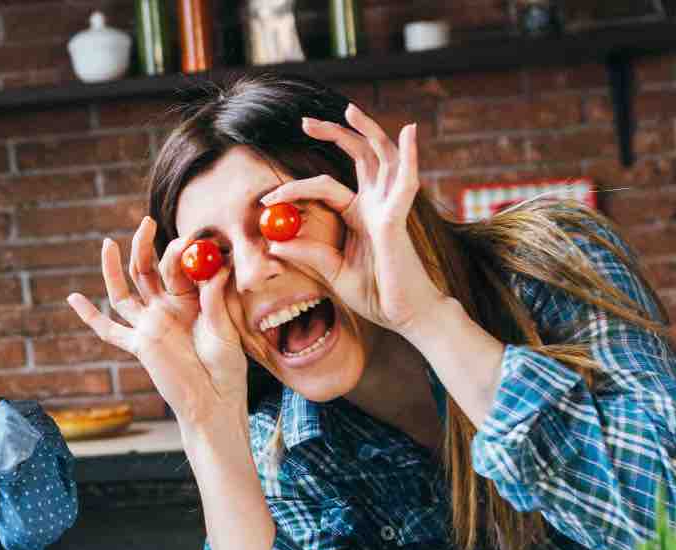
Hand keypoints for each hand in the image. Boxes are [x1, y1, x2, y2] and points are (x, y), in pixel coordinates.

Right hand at [68, 216, 248, 428]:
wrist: (215, 399)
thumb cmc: (227, 366)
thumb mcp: (224, 328)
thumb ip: (215, 300)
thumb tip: (216, 266)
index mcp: (190, 300)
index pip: (177, 267)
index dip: (179, 252)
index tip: (190, 239)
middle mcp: (166, 309)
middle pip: (146, 271)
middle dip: (143, 246)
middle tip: (146, 221)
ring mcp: (150, 325)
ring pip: (124, 292)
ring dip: (113, 268)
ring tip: (107, 243)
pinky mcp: (139, 345)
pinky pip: (110, 330)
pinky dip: (90, 316)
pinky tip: (72, 299)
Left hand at [260, 104, 445, 339]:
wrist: (405, 315)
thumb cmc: (376, 295)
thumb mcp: (332, 273)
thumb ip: (307, 254)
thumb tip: (274, 241)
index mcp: (359, 216)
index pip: (325, 187)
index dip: (295, 188)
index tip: (266, 199)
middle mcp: (375, 204)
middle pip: (357, 156)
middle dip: (333, 134)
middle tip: (305, 121)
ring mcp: (389, 207)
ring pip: (381, 157)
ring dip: (367, 130)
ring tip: (350, 108)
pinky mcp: (398, 218)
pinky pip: (406, 181)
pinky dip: (409, 155)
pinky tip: (409, 131)